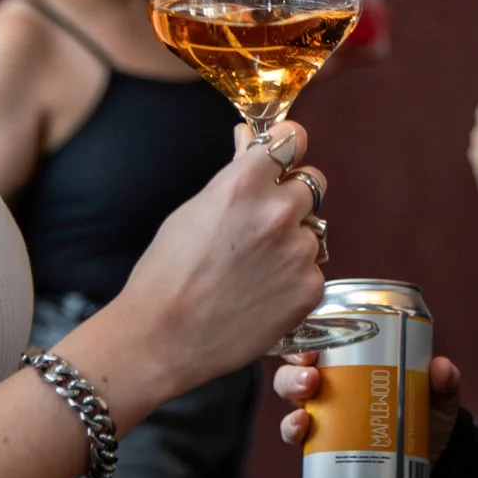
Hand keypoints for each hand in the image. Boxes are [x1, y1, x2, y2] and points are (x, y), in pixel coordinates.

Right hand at [109, 120, 327, 390]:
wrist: (164, 337)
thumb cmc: (167, 273)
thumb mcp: (194, 210)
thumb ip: (234, 175)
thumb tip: (251, 140)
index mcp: (244, 184)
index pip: (292, 140)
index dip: (289, 146)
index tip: (285, 156)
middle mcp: (278, 212)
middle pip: (312, 183)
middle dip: (292, 198)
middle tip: (264, 223)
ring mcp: (298, 251)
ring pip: (313, 231)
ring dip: (293, 242)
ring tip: (255, 268)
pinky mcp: (310, 288)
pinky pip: (313, 270)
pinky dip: (294, 278)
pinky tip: (262, 293)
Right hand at [274, 351, 463, 458]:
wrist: (429, 461)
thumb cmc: (427, 415)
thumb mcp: (438, 396)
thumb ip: (444, 382)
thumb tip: (441, 368)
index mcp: (352, 358)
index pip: (321, 334)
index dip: (308, 329)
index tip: (317, 336)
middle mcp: (329, 379)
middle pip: (296, 362)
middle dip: (295, 365)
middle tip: (312, 373)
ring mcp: (321, 410)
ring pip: (290, 393)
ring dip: (290, 391)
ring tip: (305, 403)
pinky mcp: (320, 441)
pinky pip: (293, 432)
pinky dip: (290, 429)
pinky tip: (301, 428)